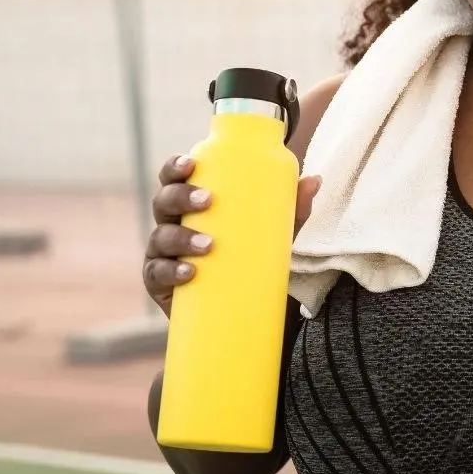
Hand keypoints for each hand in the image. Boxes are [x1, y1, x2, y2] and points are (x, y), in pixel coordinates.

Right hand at [142, 153, 321, 317]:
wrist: (246, 310)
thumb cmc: (252, 259)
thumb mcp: (276, 234)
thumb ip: (293, 210)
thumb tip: (315, 180)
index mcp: (192, 206)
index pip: (175, 179)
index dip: (175, 167)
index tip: (192, 163)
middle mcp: (172, 225)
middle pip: (164, 202)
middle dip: (181, 196)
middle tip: (208, 200)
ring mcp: (163, 255)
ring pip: (161, 237)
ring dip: (182, 237)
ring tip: (209, 244)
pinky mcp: (161, 285)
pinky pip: (157, 274)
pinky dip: (171, 272)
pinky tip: (189, 272)